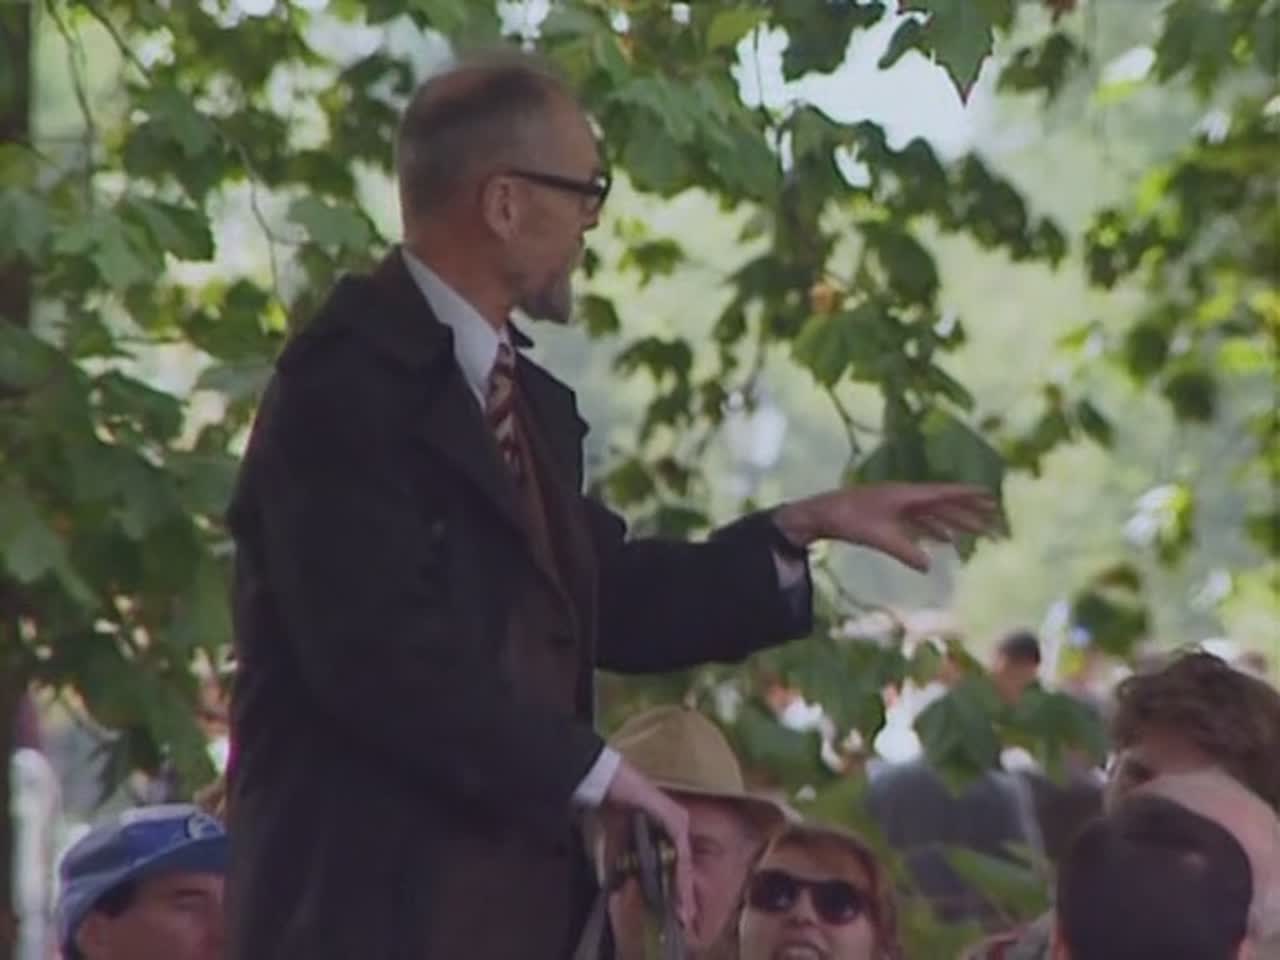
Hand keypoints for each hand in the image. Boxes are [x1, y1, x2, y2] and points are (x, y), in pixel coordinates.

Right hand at [602, 759, 695, 931]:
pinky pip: (681, 851)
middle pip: (682, 865)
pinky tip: (680, 889)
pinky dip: (681, 872)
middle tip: (684, 918)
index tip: (674, 912)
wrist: (607, 782)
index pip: (673, 864)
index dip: (674, 889)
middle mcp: (676, 825)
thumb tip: (619, 892)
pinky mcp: (676, 819)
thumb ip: (622, 867)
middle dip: (682, 894)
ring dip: (684, 887)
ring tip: (684, 911)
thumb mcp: (617, 845)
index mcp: (665, 830)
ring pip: (685, 861)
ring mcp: (679, 821)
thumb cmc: (612, 809)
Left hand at [773, 483, 998, 571]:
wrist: (822, 514)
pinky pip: (920, 522)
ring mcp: (898, 506)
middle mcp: (907, 498)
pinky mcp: (889, 515)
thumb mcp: (879, 537)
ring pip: (933, 514)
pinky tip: (944, 541)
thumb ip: (905, 551)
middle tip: (994, 521)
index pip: (945, 494)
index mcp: (908, 496)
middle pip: (944, 505)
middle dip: (969, 513)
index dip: (968, 495)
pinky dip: (934, 530)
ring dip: (955, 523)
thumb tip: (929, 567)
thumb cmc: (849, 520)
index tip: (990, 495)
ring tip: (976, 533)